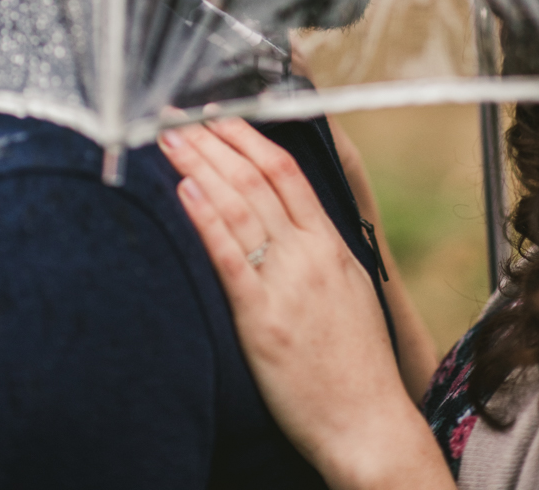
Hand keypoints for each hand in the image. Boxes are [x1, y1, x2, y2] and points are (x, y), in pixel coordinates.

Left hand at [159, 118, 454, 489]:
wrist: (368, 423)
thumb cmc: (355, 362)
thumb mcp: (347, 287)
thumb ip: (316, 249)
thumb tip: (284, 219)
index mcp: (330, 242)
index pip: (285, 170)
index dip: (247, 136)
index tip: (217, 114)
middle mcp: (309, 253)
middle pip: (256, 177)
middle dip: (214, 139)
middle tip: (179, 115)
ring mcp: (287, 283)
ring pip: (240, 206)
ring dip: (201, 165)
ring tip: (170, 139)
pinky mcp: (264, 320)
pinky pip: (230, 258)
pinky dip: (206, 218)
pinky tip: (185, 191)